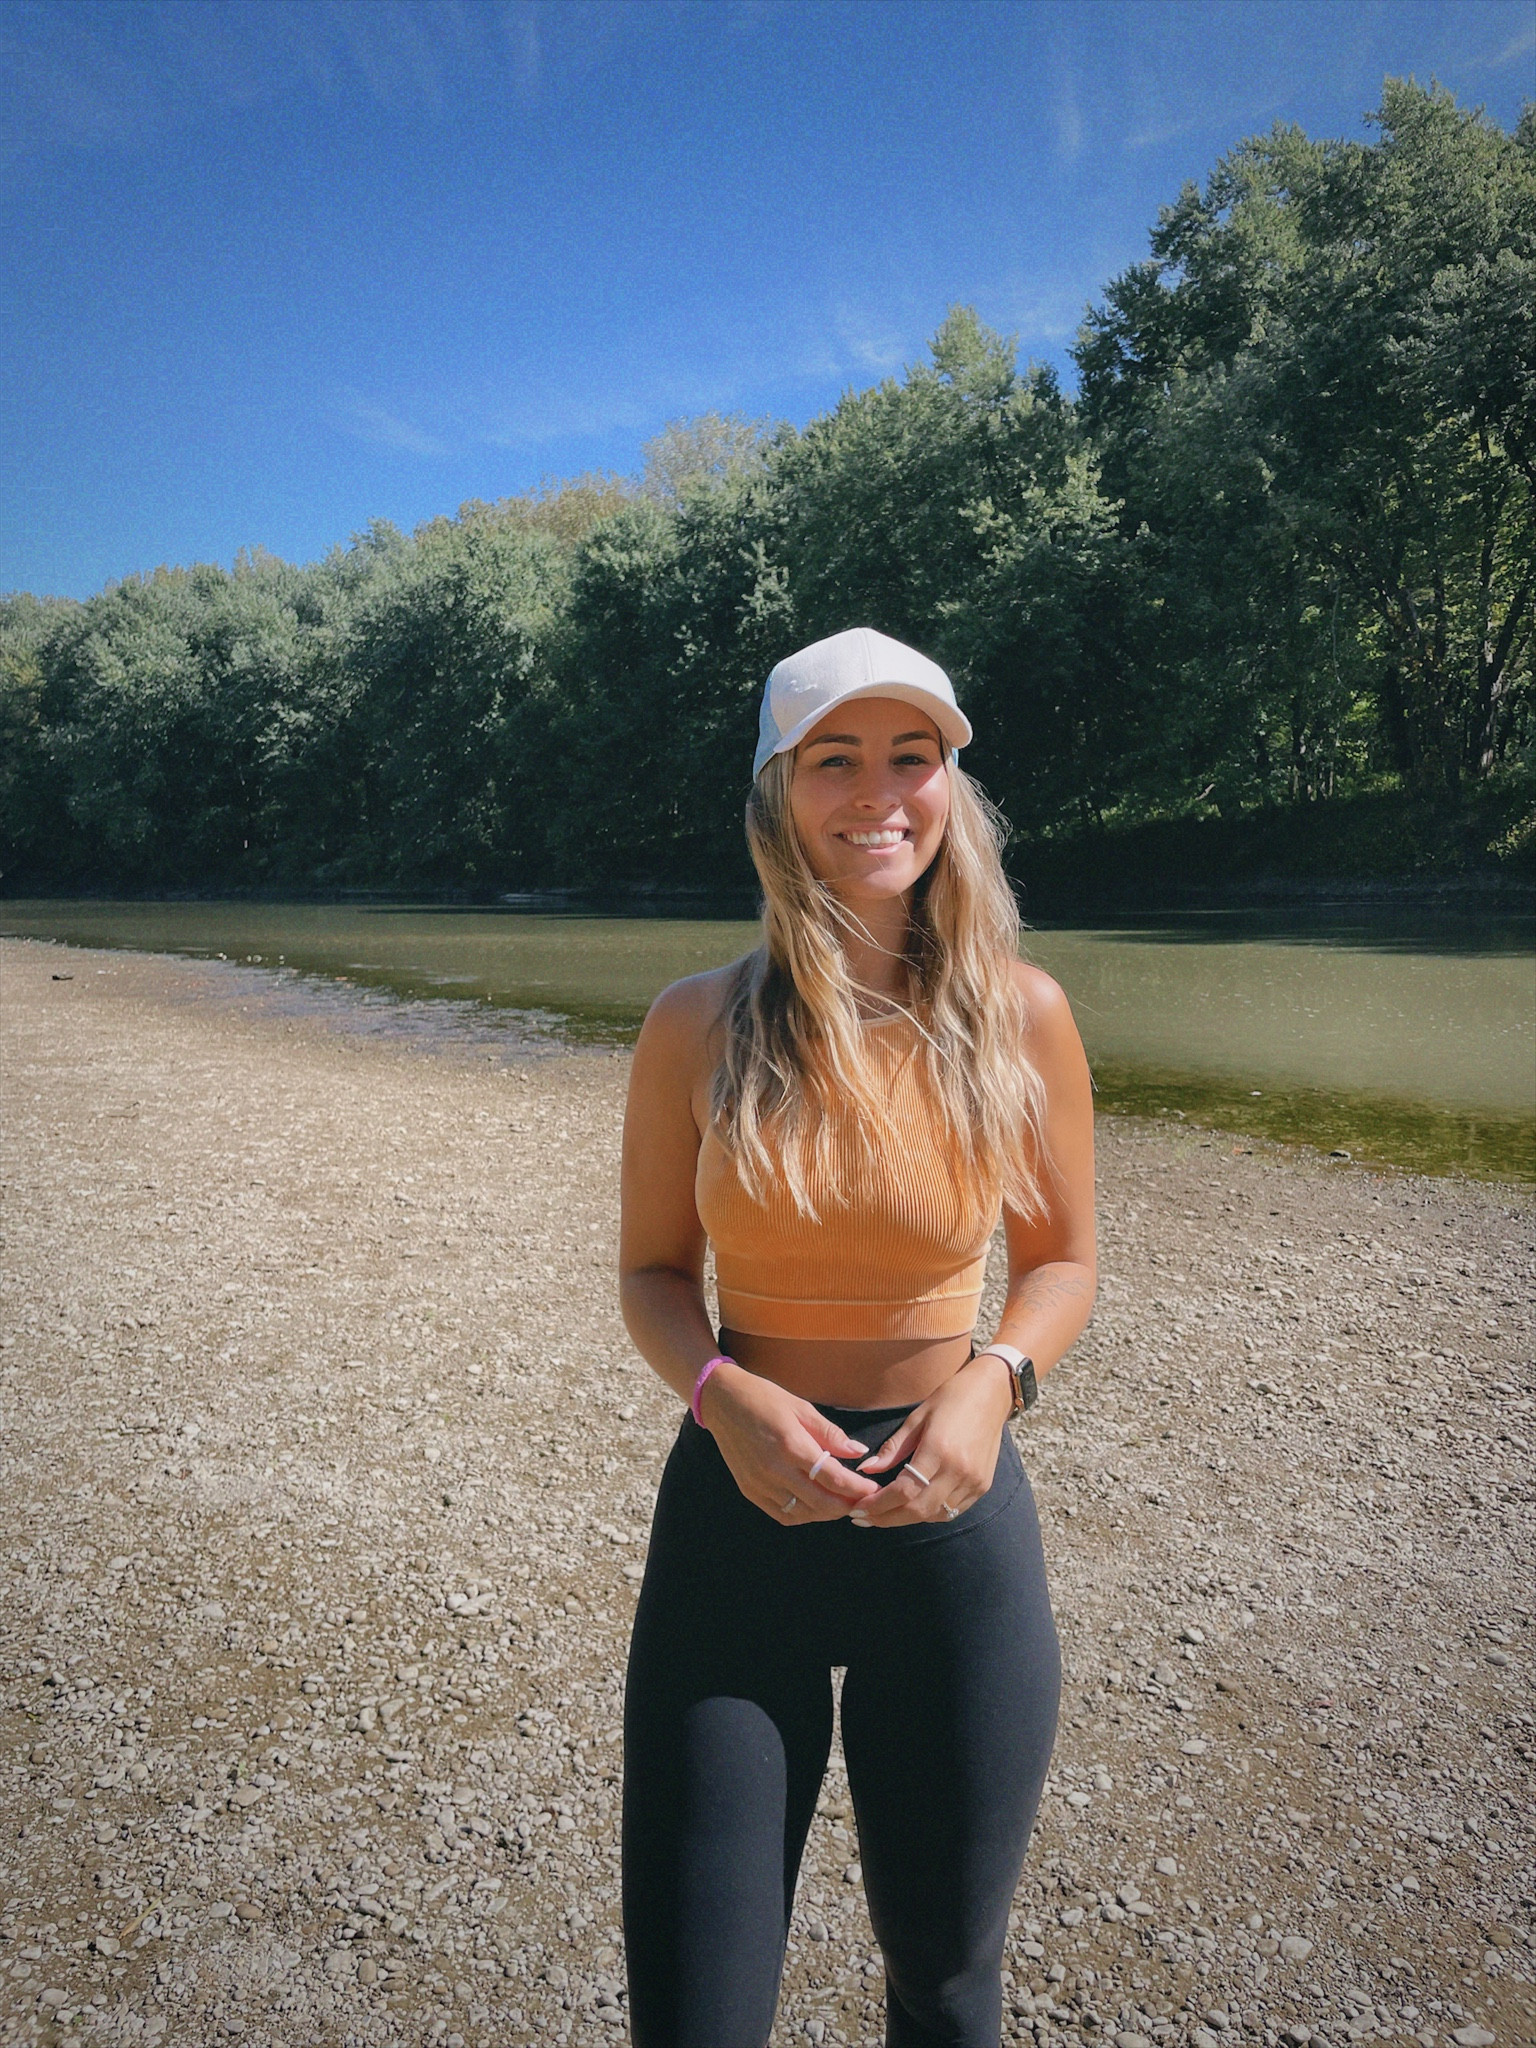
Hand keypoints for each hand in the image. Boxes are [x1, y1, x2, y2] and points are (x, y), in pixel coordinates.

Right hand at [699, 1363, 883, 1523]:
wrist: (722, 1402)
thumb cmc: (764, 1399)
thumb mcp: (801, 1408)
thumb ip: (830, 1434)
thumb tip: (858, 1451)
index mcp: (791, 1444)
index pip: (832, 1477)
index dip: (856, 1488)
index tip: (871, 1490)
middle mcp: (774, 1469)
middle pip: (820, 1502)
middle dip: (846, 1505)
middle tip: (862, 1501)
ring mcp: (759, 1483)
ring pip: (802, 1513)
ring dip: (826, 1513)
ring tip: (841, 1504)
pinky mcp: (749, 1490)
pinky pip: (781, 1514)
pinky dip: (803, 1515)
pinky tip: (814, 1506)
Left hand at [848, 1354, 1013, 1527]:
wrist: (992, 1393)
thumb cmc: (951, 1399)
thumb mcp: (916, 1418)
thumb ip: (893, 1448)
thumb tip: (866, 1469)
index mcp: (939, 1450)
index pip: (903, 1491)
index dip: (878, 1505)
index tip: (858, 1508)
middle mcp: (958, 1471)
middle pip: (918, 1510)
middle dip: (887, 1518)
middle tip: (864, 1517)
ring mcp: (974, 1481)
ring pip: (935, 1515)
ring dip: (907, 1518)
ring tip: (884, 1513)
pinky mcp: (983, 1486)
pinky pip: (952, 1510)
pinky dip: (930, 1513)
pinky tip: (914, 1506)